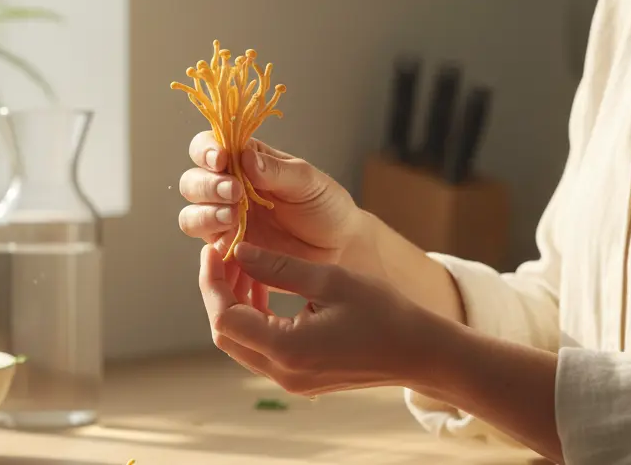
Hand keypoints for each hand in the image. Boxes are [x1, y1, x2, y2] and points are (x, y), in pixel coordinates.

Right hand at [178, 132, 379, 279]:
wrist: (339, 245)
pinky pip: (208, 245)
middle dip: (207, 186)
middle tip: (235, 193)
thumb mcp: (306, 180)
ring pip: (191, 215)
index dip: (206, 151)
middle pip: (192, 182)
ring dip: (205, 214)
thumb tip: (244, 157)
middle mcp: (228, 188)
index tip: (220, 159)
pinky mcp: (230, 248)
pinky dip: (215, 242)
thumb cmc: (324, 205)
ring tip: (234, 217)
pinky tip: (235, 241)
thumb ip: (275, 170)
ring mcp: (225, 220)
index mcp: (244, 161)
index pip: (208, 147)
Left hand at [198, 242, 442, 395]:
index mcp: (287, 349)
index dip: (212, 282)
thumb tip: (238, 251)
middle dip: (219, 291)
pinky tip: (265, 288)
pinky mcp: (298, 377)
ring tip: (247, 265)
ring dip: (236, 303)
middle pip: (226, 333)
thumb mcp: (329, 279)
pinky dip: (255, 318)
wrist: (419, 352)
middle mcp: (282, 372)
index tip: (213, 251)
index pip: (224, 317)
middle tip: (226, 254)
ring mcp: (290, 380)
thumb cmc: (383, 312)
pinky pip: (261, 348)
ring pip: (240, 341)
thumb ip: (278, 266)